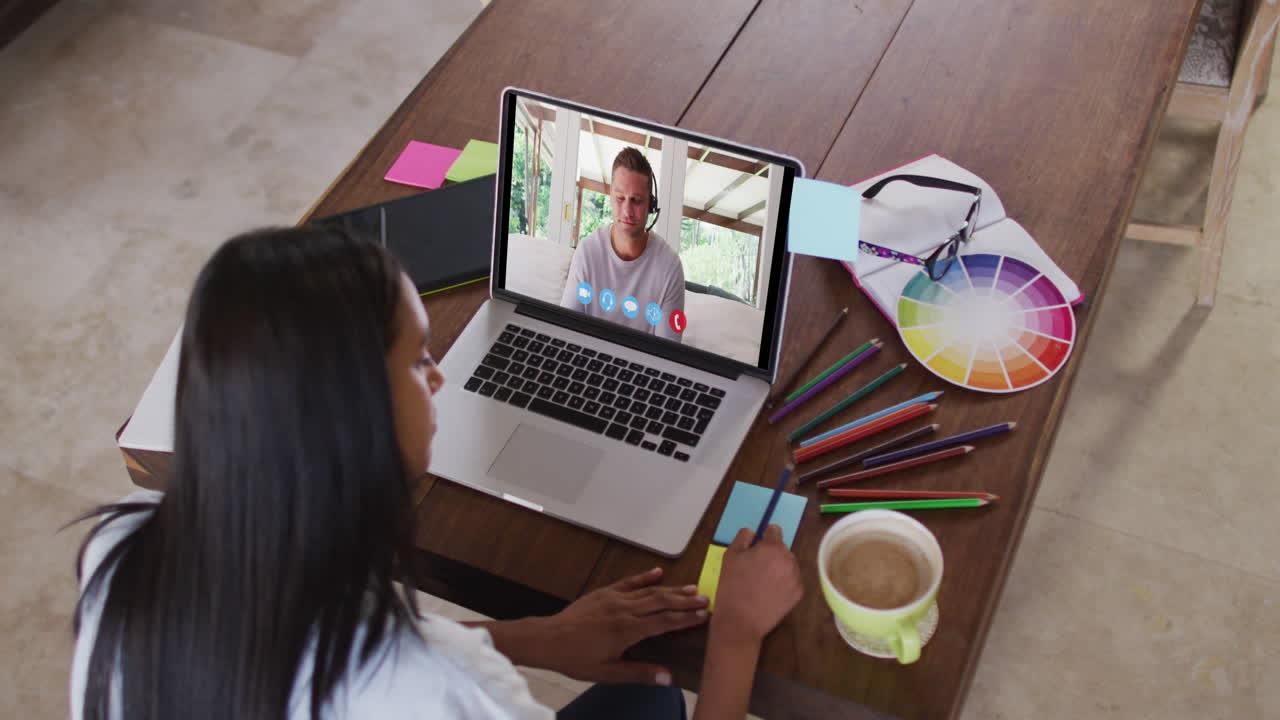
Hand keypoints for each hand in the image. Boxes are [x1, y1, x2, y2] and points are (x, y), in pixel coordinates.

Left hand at [528, 567, 708, 684]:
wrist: (548, 639)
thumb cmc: (576, 658)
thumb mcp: (608, 673)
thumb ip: (639, 673)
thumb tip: (667, 677)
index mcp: (628, 630)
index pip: (664, 621)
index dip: (686, 618)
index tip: (704, 615)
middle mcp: (624, 610)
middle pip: (662, 601)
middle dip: (685, 600)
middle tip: (705, 598)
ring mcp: (614, 598)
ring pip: (649, 590)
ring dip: (671, 589)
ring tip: (691, 587)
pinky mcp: (604, 593)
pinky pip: (629, 582)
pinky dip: (645, 577)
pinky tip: (658, 573)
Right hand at [711, 525, 802, 644]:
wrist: (740, 621)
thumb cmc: (732, 587)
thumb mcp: (730, 556)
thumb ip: (742, 538)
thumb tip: (752, 532)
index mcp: (772, 547)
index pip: (774, 530)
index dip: (764, 535)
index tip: (758, 545)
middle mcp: (788, 560)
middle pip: (782, 548)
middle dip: (771, 553)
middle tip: (756, 567)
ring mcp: (796, 577)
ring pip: (788, 564)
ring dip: (779, 567)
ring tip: (762, 581)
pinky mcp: (798, 594)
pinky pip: (792, 581)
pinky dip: (784, 583)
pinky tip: (769, 592)